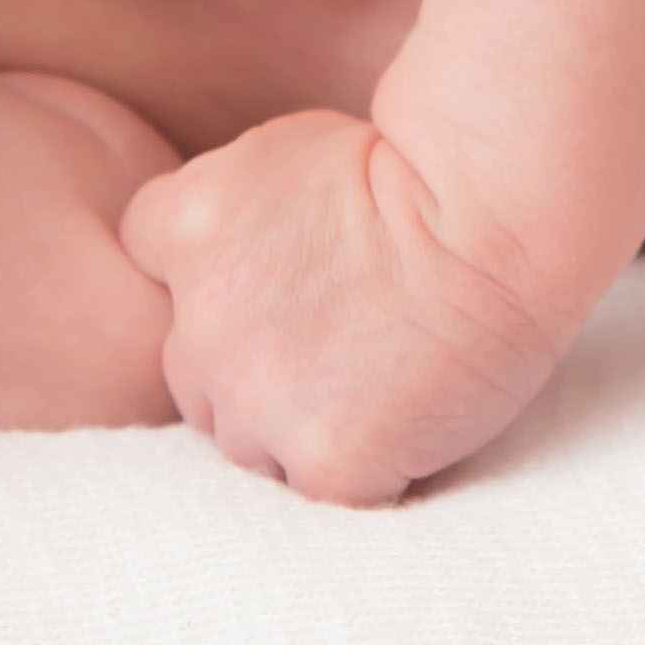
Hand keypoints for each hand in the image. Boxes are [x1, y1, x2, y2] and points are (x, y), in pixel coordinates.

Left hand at [118, 111, 570, 505]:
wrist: (494, 219)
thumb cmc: (413, 175)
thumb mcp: (283, 154)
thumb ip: (227, 216)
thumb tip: (215, 266)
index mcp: (187, 229)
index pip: (150, 262)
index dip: (208, 275)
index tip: (269, 272)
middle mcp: (203, 322)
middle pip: (190, 373)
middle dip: (243, 366)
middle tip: (328, 345)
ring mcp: (258, 398)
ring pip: (242, 444)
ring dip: (289, 428)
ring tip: (367, 388)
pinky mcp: (323, 460)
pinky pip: (312, 491)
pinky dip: (351, 470)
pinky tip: (397, 427)